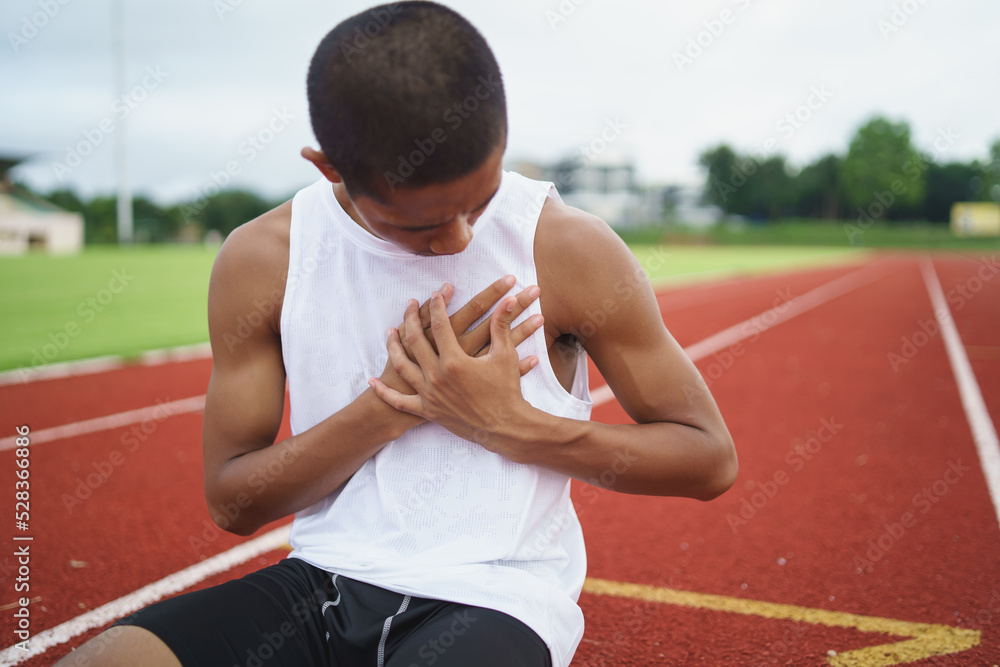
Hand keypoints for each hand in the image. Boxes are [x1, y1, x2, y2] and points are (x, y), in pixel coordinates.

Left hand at [369, 286, 543, 452]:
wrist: (504, 428)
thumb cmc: (506, 391)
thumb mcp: (505, 355)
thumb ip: (502, 325)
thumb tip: (508, 300)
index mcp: (455, 361)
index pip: (440, 325)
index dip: (437, 306)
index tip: (437, 293)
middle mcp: (437, 376)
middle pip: (415, 341)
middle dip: (411, 318)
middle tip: (410, 304)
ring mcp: (429, 395)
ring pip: (402, 366)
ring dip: (393, 347)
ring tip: (390, 331)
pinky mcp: (427, 411)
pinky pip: (399, 402)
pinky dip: (384, 392)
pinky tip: (374, 380)